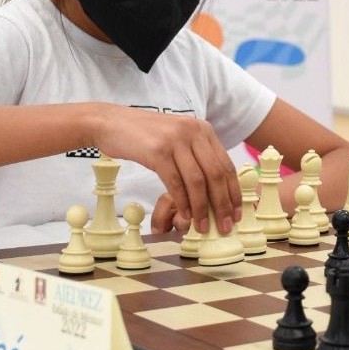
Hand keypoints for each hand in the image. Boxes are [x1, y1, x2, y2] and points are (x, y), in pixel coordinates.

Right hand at [93, 106, 240, 234]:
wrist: (111, 122)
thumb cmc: (144, 137)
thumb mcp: (177, 140)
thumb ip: (196, 157)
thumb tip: (214, 191)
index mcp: (203, 129)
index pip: (226, 165)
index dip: (233, 192)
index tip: (237, 213)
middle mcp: (193, 131)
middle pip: (216, 174)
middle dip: (223, 204)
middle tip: (225, 226)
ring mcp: (175, 140)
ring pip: (198, 181)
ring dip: (202, 208)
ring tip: (203, 227)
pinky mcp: (158, 150)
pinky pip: (176, 182)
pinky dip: (182, 202)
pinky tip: (184, 216)